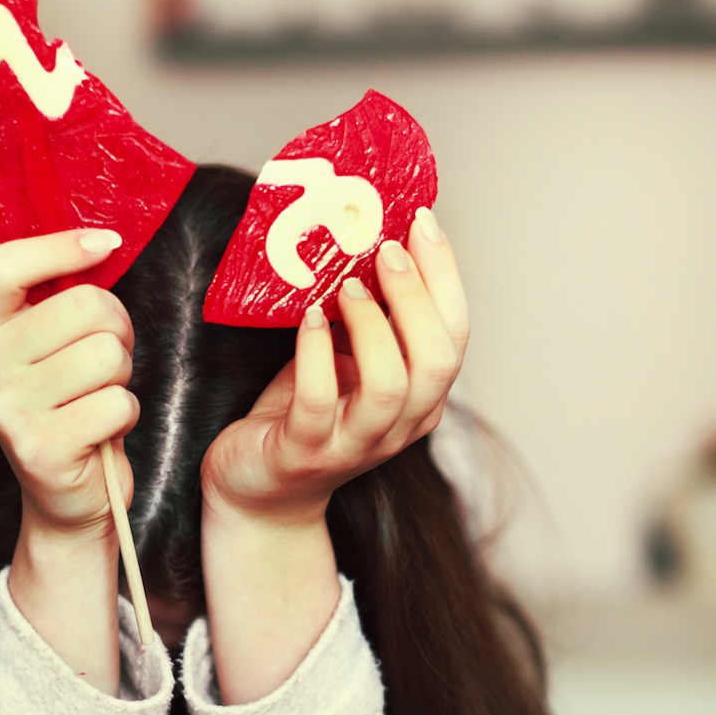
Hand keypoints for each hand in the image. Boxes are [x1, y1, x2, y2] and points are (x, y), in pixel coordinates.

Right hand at [0, 228, 139, 537]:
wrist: (66, 495)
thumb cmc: (72, 406)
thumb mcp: (55, 346)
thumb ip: (63, 297)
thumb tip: (102, 242)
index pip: (0, 265)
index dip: (59, 246)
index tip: (106, 244)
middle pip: (81, 305)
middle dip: (116, 329)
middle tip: (107, 360)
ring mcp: (6, 409)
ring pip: (106, 354)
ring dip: (121, 376)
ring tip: (99, 397)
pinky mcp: (39, 448)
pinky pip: (116, 403)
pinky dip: (125, 415)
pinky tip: (102, 430)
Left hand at [201, 207, 467, 522]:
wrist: (260, 492)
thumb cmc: (302, 415)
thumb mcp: (345, 361)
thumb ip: (366, 318)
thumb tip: (370, 238)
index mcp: (420, 400)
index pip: (455, 336)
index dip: (445, 276)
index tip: (423, 223)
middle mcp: (398, 427)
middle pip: (437, 362)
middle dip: (417, 298)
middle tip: (385, 250)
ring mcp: (353, 444)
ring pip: (390, 387)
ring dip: (373, 326)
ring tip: (344, 287)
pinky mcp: (303, 453)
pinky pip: (320, 402)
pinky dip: (316, 354)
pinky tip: (308, 319)